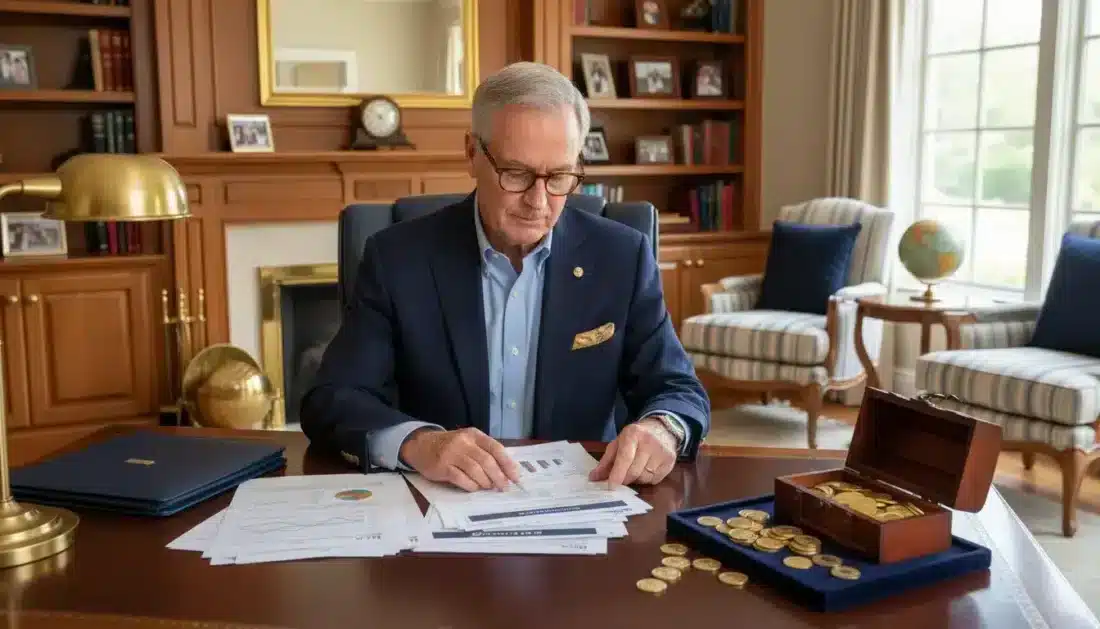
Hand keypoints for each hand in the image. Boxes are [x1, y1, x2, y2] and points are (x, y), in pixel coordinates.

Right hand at [400, 427, 520, 491]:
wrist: (421, 445)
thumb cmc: (450, 445)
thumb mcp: (468, 441)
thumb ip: (485, 451)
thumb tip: (506, 470)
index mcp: (474, 435)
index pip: (495, 448)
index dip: (507, 463)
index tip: (515, 476)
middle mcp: (463, 442)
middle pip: (486, 460)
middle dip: (498, 476)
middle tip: (503, 487)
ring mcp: (451, 454)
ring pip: (475, 470)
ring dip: (485, 482)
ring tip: (489, 487)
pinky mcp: (442, 466)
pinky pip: (460, 478)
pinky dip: (471, 485)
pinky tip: (474, 488)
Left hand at [588, 417, 678, 486]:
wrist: (662, 429)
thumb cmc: (636, 437)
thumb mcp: (618, 443)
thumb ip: (606, 461)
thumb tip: (593, 477)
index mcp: (633, 434)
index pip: (625, 458)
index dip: (617, 474)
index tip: (611, 486)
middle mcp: (649, 442)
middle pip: (634, 471)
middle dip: (624, 479)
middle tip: (621, 478)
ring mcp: (662, 452)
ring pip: (644, 477)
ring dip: (636, 479)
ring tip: (635, 468)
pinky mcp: (670, 462)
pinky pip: (654, 480)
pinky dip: (647, 479)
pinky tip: (646, 469)